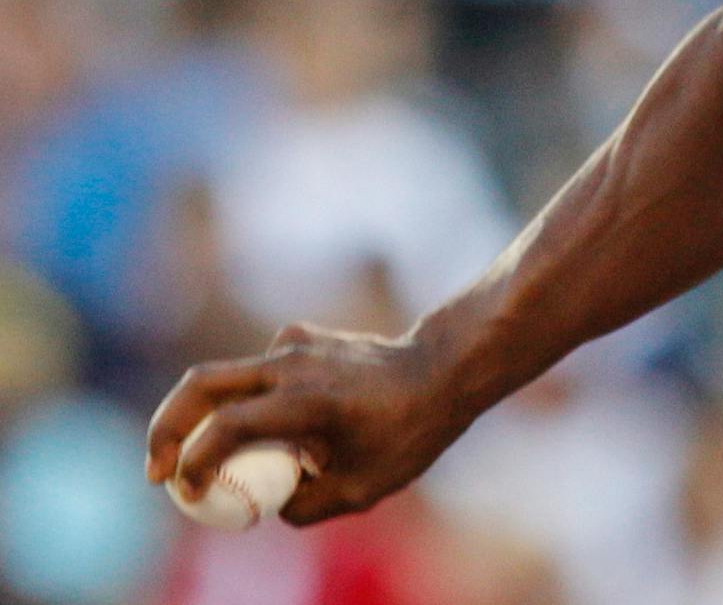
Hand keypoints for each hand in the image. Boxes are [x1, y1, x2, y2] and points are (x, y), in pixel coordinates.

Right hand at [146, 322, 470, 525]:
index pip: (228, 428)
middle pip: (201, 384)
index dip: (195, 464)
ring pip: (223, 376)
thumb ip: (304, 505)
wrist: (442, 369)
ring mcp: (295, 345)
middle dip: (165, 428)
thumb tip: (266, 508)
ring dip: (200, 416)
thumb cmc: (409, 432)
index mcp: (309, 400)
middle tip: (156, 471)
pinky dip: (242, 401)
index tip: (187, 492)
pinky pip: (254, 372)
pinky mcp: (299, 338)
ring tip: (204, 460)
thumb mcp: (360, 489)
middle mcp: (293, 364)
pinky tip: (265, 429)